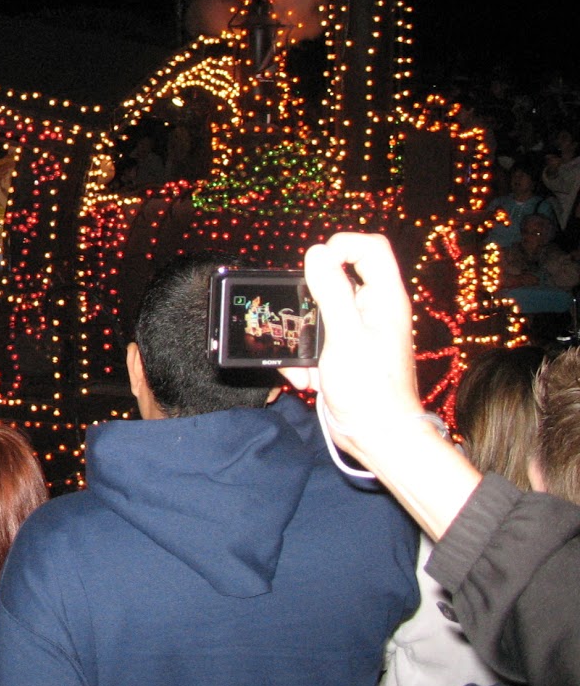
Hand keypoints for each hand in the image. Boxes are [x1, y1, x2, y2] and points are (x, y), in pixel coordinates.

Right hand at [285, 232, 421, 459]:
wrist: (377, 437)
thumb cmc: (371, 390)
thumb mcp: (345, 336)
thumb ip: (331, 291)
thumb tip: (318, 253)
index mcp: (384, 300)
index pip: (371, 249)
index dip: (343, 247)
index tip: (317, 265)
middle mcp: (373, 311)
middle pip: (338, 279)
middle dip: (310, 300)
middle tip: (301, 320)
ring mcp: (359, 332)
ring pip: (320, 313)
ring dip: (303, 335)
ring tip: (302, 359)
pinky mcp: (344, 352)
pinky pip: (316, 341)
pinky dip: (304, 358)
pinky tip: (304, 377)